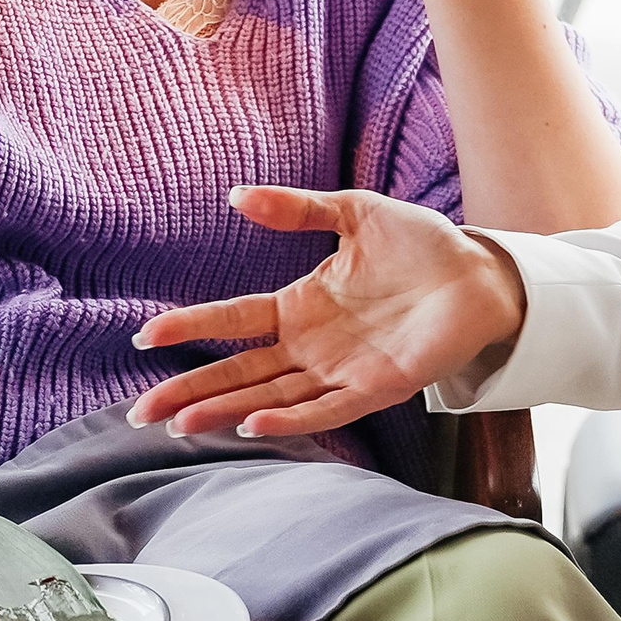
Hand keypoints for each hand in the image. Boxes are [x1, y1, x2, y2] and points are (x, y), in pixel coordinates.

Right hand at [126, 186, 528, 436]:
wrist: (480, 272)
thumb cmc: (420, 245)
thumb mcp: (354, 212)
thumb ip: (297, 210)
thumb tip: (237, 196)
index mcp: (302, 306)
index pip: (234, 321)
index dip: (191, 327)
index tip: (145, 334)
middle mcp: (313, 345)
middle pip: (239, 371)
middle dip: (190, 391)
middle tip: (139, 410)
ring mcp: (342, 370)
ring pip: (270, 396)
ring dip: (226, 409)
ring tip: (181, 423)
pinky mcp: (378, 386)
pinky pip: (327, 409)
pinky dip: (291, 417)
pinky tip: (254, 422)